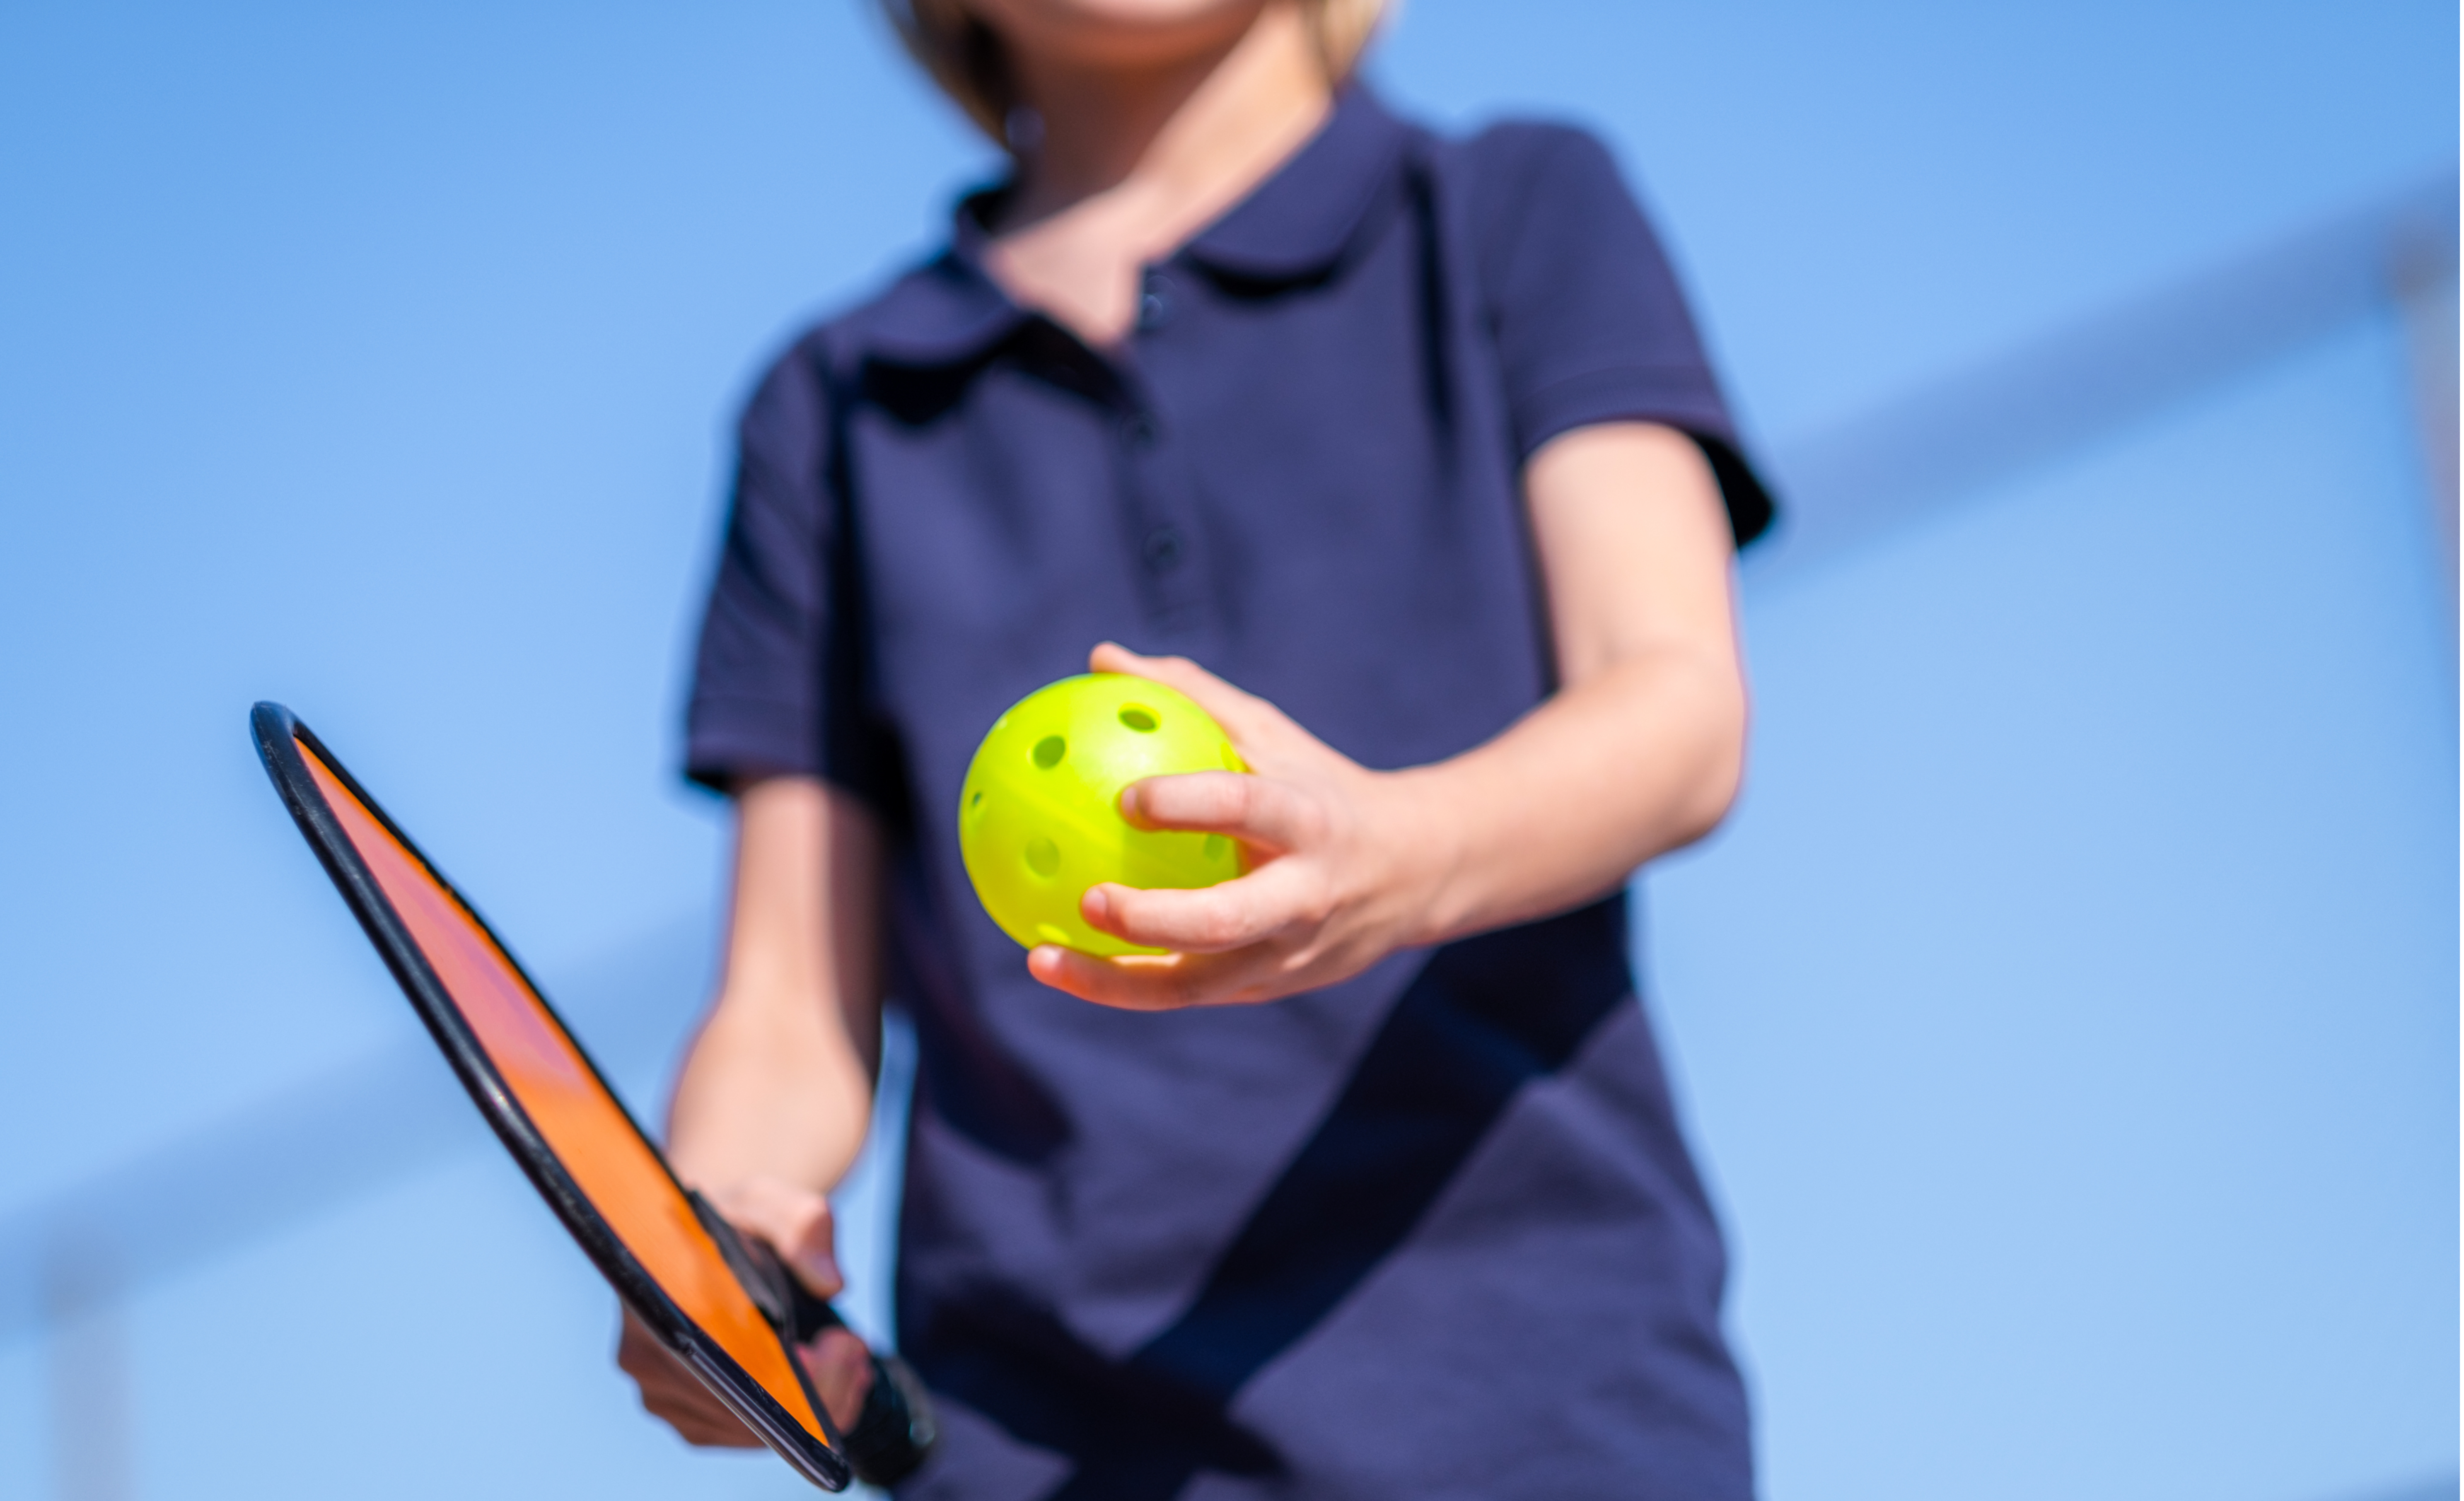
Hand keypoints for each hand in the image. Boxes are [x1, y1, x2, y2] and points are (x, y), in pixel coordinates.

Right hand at [615, 1176, 874, 1441]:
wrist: (715, 1242)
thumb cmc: (738, 1219)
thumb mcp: (770, 1200)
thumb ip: (801, 1224)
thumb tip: (830, 1282)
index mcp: (651, 1296)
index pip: (710, 1354)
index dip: (772, 1369)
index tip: (827, 1347)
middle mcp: (644, 1355)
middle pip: (733, 1405)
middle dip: (813, 1389)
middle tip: (856, 1349)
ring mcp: (663, 1395)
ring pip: (747, 1430)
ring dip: (814, 1406)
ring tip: (853, 1359)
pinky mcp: (689, 1418)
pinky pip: (747, 1437)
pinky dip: (798, 1419)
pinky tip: (836, 1381)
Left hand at [1026, 643, 1450, 1009]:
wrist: (1414, 873)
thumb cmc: (1320, 787)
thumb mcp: (1272, 734)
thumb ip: (1193, 696)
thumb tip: (1100, 657)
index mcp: (1307, 823)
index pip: (1247, 809)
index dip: (1190, 805)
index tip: (1126, 798)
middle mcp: (1302, 897)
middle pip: (1225, 921)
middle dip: (1154, 920)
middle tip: (1084, 900)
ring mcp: (1287, 956)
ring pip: (1195, 984)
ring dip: (1113, 981)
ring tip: (1038, 957)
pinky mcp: (1267, 990)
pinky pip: (1186, 994)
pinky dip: (1122, 986)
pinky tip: (1061, 965)